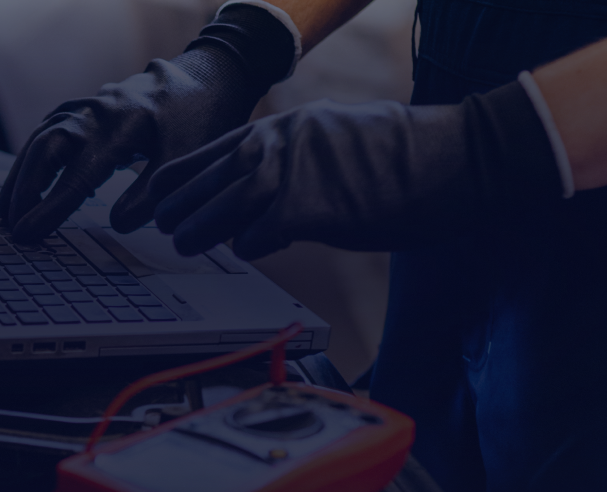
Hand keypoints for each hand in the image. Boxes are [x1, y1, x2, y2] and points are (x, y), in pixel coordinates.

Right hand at [0, 46, 265, 243]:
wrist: (204, 79)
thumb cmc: (197, 121)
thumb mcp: (186, 157)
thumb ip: (153, 192)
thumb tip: (118, 225)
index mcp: (124, 125)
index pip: (79, 174)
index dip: (51, 206)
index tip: (28, 233)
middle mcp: (98, 112)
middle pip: (47, 148)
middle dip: (25, 189)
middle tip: (11, 228)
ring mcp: (87, 106)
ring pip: (42, 138)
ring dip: (22, 174)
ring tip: (7, 212)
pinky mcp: (83, 108)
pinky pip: (47, 131)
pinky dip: (31, 158)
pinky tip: (24, 182)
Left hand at [147, 80, 566, 259]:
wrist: (449, 158)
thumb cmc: (400, 156)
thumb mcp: (333, 140)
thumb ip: (296, 158)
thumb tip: (269, 189)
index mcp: (285, 126)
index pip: (214, 149)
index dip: (182, 175)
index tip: (157, 192)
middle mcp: (281, 143)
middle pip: (211, 176)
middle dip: (181, 202)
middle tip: (163, 225)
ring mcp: (294, 172)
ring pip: (225, 204)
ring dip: (202, 227)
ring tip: (184, 242)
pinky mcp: (312, 207)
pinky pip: (264, 233)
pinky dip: (254, 245)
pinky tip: (252, 250)